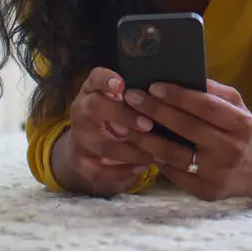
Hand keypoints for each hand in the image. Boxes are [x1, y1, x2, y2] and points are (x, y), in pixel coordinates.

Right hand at [57, 67, 157, 195]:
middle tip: (148, 124)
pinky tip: (143, 167)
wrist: (87, 139)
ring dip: (131, 150)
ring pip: (103, 144)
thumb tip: (172, 90)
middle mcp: (81, 110)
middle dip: (123, 116)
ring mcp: (79, 137)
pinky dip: (122, 172)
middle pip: (95, 108)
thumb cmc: (115, 111)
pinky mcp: (81, 161)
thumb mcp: (121, 96)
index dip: (105, 80)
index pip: (94, 78)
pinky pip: (99, 171)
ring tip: (156, 152)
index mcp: (92, 90)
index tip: (121, 84)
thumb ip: (138, 92)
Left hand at [124, 79, 251, 201]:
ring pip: (173, 154)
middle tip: (131, 98)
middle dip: (155, 111)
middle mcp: (231, 149)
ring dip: (145, 137)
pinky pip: (173, 172)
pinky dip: (154, 157)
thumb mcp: (238, 107)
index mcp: (241, 124)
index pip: (205, 106)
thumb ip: (215, 92)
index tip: (154, 86)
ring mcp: (218, 173)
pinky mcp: (205, 191)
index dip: (178, 96)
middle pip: (186, 128)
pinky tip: (140, 145)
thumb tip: (185, 76)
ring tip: (126, 122)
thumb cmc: (240, 132)